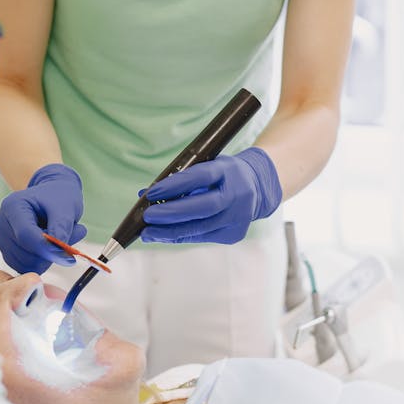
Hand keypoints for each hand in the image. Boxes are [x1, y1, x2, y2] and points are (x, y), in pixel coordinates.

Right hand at [0, 163, 85, 273]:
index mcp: (12, 206)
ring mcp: (2, 239)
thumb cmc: (59, 197)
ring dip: (48, 258)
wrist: (53, 196)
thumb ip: (61, 228)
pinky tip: (50, 246)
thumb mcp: (66, 206)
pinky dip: (42, 262)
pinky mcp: (7, 252)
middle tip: (72, 236)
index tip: (66, 252)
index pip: (25, 235)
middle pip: (24, 253)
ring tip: (62, 239)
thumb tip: (58, 253)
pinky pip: (25, 267)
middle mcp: (1, 223)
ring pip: (25, 264)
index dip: (46, 248)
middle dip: (50, 252)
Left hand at [140, 147, 281, 244]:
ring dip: (171, 232)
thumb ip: (179, 178)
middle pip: (203, 207)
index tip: (151, 194)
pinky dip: (182, 236)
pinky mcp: (234, 234)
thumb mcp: (207, 166)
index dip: (175, 185)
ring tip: (148, 233)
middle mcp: (237, 194)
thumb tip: (145, 194)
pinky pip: (203, 237)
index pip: (201, 177)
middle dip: (171, 214)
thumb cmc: (223, 174)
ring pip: (201, 228)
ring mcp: (238, 217)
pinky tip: (163, 236)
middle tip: (147, 218)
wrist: (258, 187)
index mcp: (229, 171)